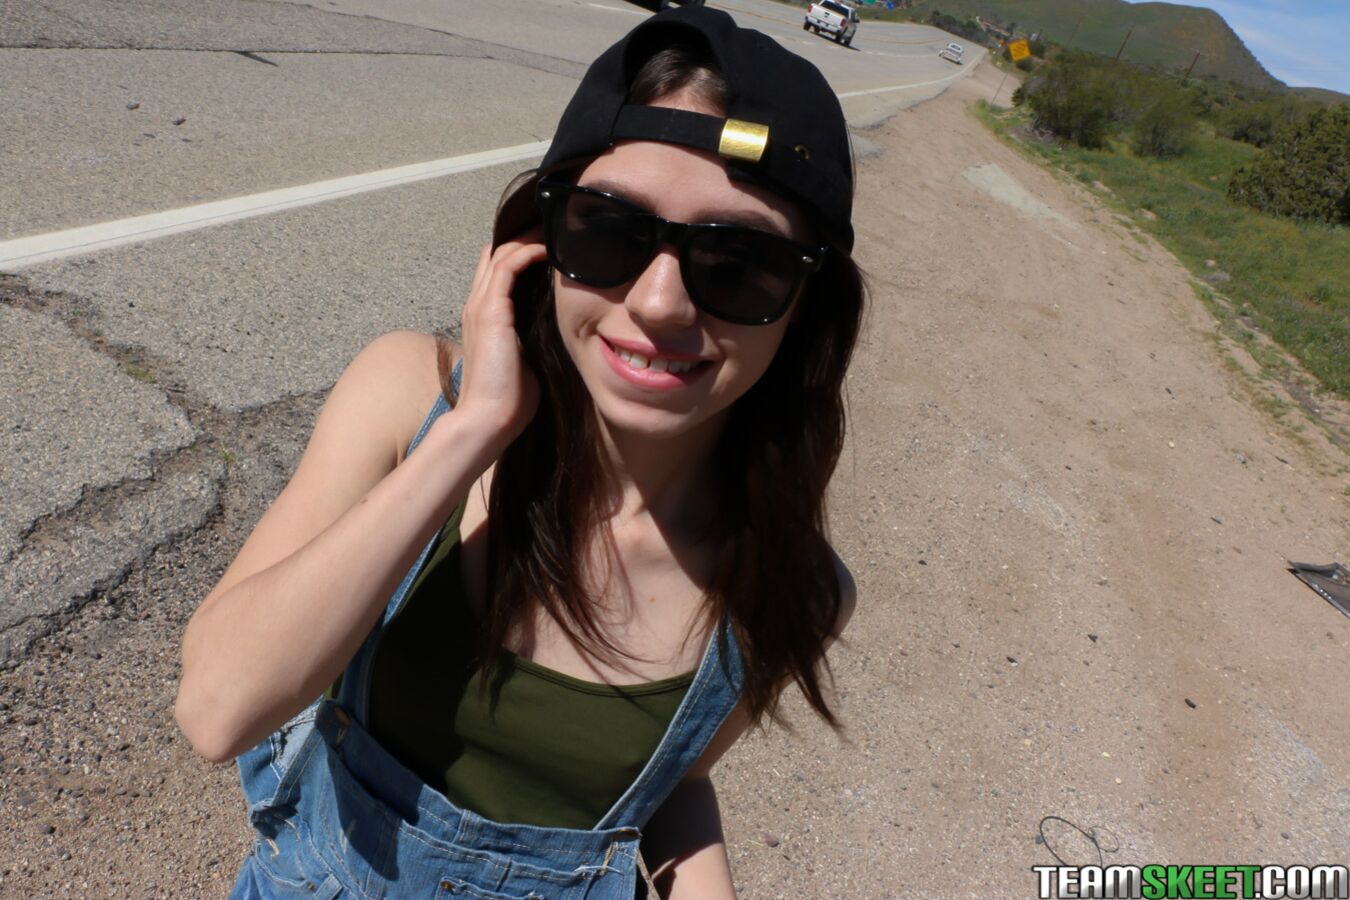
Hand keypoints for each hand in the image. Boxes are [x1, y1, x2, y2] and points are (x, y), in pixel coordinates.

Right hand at [454, 237, 548, 447]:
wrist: (488, 421)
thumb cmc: (509, 401)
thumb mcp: (526, 360)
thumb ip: (533, 339)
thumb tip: (560, 331)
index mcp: (484, 318)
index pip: (497, 270)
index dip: (521, 252)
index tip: (554, 246)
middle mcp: (477, 306)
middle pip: (497, 252)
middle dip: (528, 236)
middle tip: (559, 229)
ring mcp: (481, 306)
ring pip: (502, 251)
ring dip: (531, 237)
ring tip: (559, 230)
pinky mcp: (491, 311)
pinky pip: (509, 264)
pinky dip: (531, 250)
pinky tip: (553, 248)